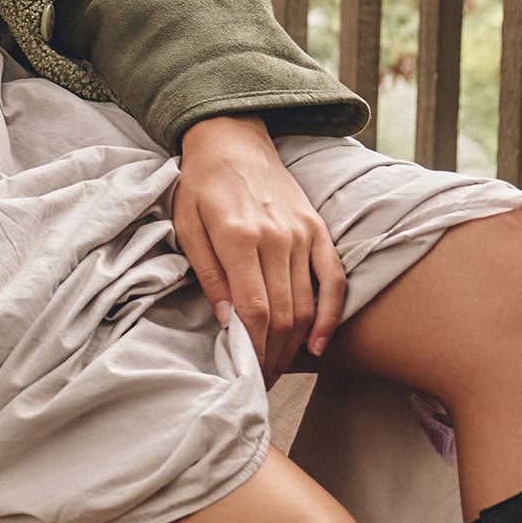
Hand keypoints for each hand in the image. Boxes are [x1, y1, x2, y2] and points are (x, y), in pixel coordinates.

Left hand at [173, 115, 346, 386]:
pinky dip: (331, 315)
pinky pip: (335, 279)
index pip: (255, 310)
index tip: (245, 375)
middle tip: (259, 383)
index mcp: (238, 236)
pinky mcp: (318, 230)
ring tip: (278, 369)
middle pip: (283, 314)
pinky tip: (320, 344)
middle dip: (272, 356)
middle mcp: (276, 237)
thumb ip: (208, 274)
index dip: (253, 350)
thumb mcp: (186, 225)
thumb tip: (228, 322)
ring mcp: (301, 233)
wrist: (232, 139)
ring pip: (307, 304)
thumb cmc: (201, 185)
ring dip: (295, 345)